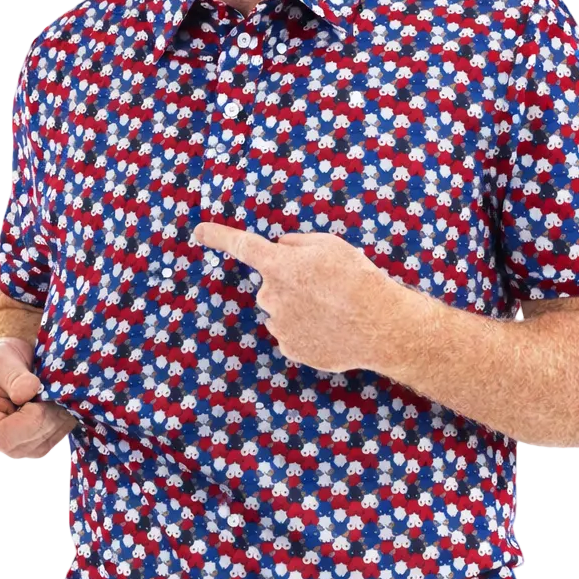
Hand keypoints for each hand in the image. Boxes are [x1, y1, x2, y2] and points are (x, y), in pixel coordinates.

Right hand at [0, 337, 78, 459]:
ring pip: (41, 447)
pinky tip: (62, 403)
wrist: (12, 360)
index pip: (4, 437)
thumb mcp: (0, 356)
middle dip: (48, 419)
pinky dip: (62, 424)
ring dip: (58, 421)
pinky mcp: (30, 443)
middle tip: (56, 390)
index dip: (31, 420)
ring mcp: (10, 444)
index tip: (41, 394)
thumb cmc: (1, 355)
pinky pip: (50, 441)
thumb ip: (12, 374)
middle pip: (25, 445)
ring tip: (59, 394)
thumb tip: (27, 392)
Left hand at [192, 223, 399, 372]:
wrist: (379, 325)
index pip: (242, 245)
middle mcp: (272, 295)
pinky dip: (308, 329)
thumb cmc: (357, 278)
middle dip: (291, 283)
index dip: (218, 236)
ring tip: (333, 309)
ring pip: (282, 309)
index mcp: (279, 265)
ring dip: (300, 307)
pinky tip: (331, 328)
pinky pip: (292, 332)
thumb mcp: (330, 245)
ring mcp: (279, 324)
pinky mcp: (290, 348)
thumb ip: (297, 244)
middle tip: (325, 286)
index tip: (198, 231)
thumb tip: (280, 249)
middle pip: (272, 284)